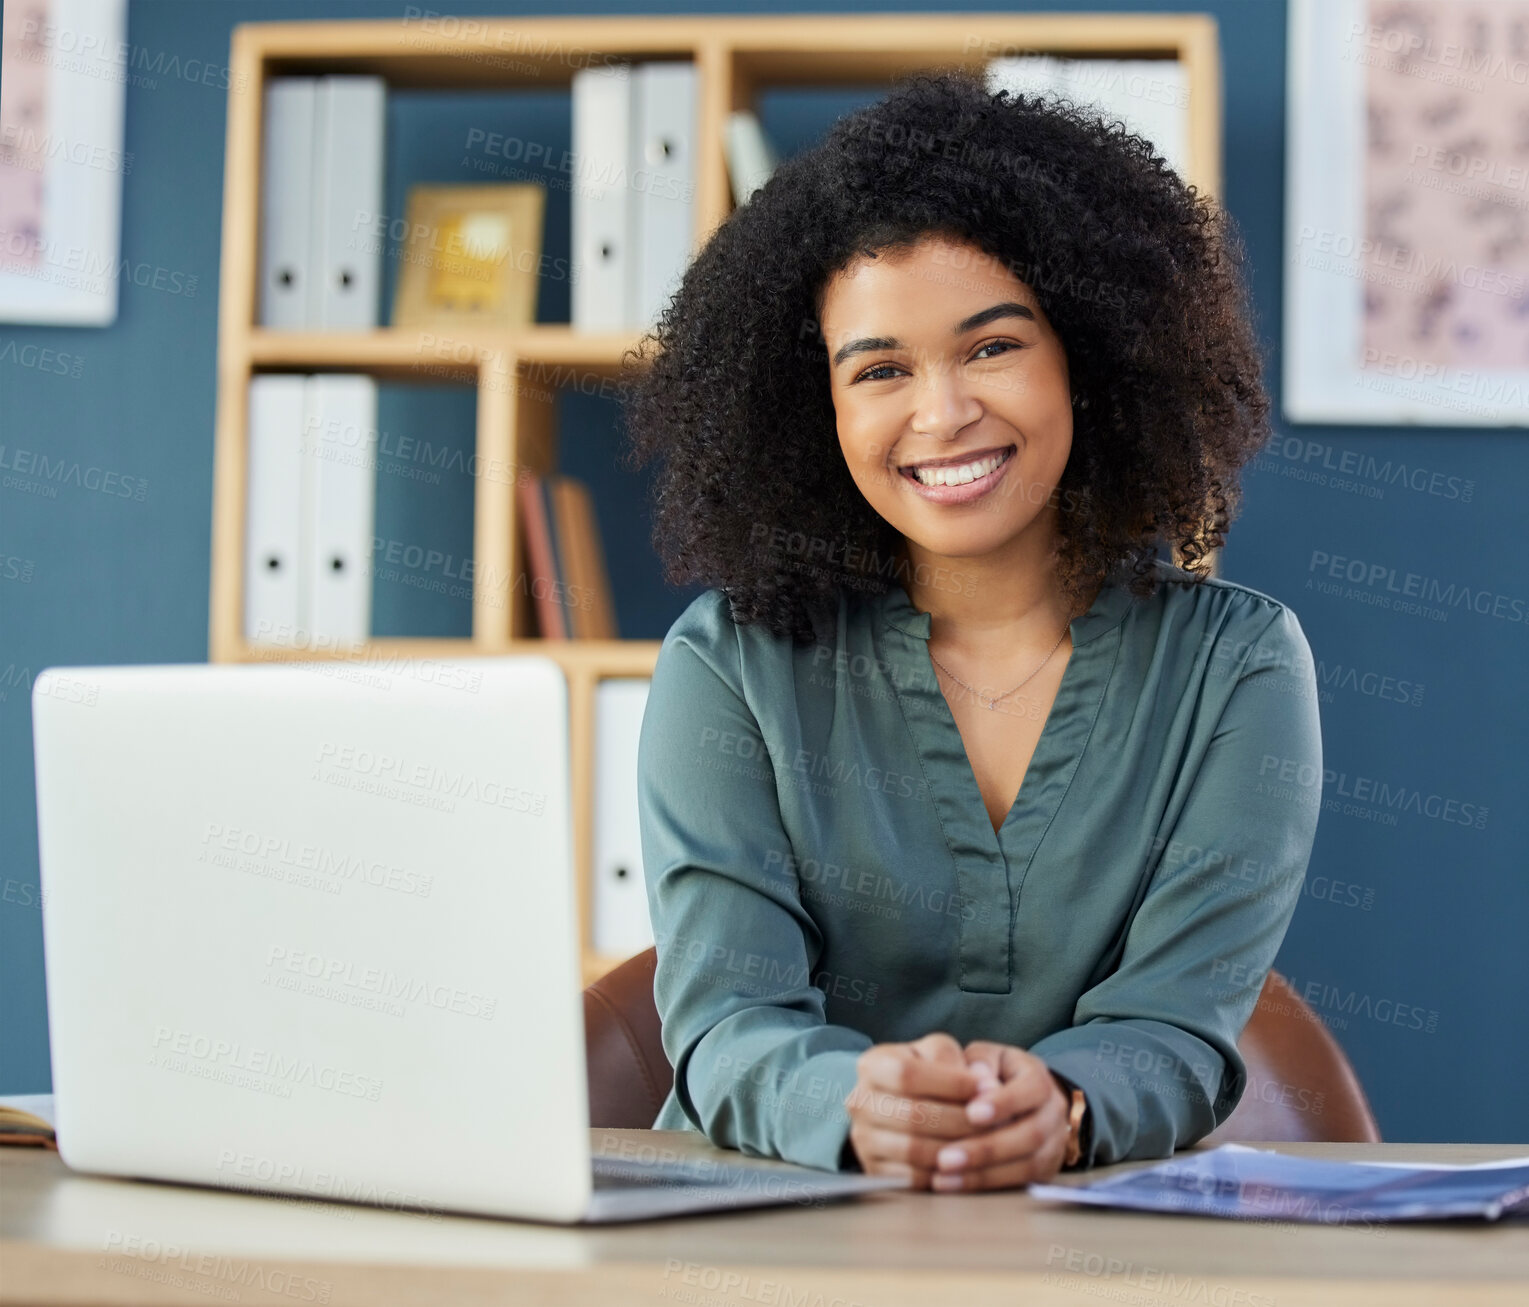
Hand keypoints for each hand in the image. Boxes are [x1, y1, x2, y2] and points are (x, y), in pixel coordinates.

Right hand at [842, 1032, 991, 1187]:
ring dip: (958, 1149)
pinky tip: (970, 1164)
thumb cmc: (929, 1072)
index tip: (989, 1088)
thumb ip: (955, 1059)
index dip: (951, 1082)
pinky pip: (914, 1178)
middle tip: (997, 1122)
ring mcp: (864, 1139)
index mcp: (872, 1065)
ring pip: (915, 1150)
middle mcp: (859, 1102)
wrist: (905, 1104)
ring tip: (989, 1143)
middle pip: (913, 1115)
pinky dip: (946, 1174)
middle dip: (962, 1120)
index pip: (907, 1074)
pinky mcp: (876, 1171)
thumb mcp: (937, 1052)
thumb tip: (985, 1083)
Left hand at [927, 1040, 1072, 1191]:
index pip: (1032, 1089)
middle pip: (1030, 1135)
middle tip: (945, 1157)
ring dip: (983, 1174)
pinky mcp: (1045, 1172)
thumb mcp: (987, 1058)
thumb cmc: (993, 1074)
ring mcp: (1053, 1145)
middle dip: (987, 1148)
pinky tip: (954, 1185)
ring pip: (1027, 1165)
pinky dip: (986, 1186)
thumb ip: (980, 1063)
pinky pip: (1020, 1184)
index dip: (1004, 1103)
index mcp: (1040, 1079)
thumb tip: (976, 1077)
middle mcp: (1054, 1113)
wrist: (1022, 1102)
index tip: (970, 1113)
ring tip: (944, 1176)